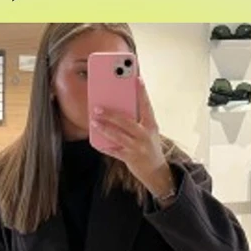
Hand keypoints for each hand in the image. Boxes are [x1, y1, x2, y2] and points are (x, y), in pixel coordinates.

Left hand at [90, 75, 174, 200]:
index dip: (142, 92)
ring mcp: (138, 147)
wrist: (156, 171)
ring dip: (104, 128)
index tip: (137, 78)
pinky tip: (96, 140)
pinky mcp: (130, 158)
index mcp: (151, 125)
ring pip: (118, 136)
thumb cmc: (149, 146)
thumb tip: (120, 107)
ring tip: (94, 121)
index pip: (147, 105)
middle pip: (126, 122)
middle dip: (110, 114)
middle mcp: (146, 135)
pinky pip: (114, 150)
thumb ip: (138, 119)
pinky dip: (104, 145)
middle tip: (97, 108)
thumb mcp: (149, 131)